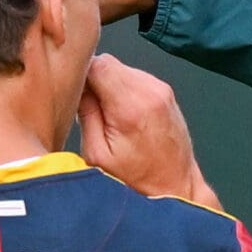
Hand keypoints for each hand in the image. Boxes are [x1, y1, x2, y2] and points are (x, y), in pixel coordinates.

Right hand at [79, 54, 217, 207]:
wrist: (175, 188)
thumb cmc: (135, 180)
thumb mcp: (96, 154)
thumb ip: (85, 113)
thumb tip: (78, 85)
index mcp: (130, 106)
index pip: (98, 63)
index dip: (81, 75)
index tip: (77, 94)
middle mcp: (150, 91)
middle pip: (110, 63)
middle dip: (96, 82)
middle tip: (93, 112)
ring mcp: (162, 90)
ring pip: (123, 70)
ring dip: (111, 87)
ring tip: (112, 119)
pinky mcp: (167, 93)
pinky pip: (136, 79)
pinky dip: (125, 92)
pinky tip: (126, 118)